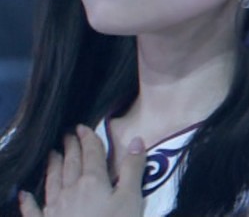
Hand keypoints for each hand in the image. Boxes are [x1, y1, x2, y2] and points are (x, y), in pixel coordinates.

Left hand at [17, 126, 144, 216]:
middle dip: (70, 148)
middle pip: (70, 164)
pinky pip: (32, 211)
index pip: (91, 154)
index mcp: (93, 181)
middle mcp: (70, 190)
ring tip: (51, 154)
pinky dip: (27, 201)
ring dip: (52, 166)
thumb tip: (137, 140)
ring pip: (52, 182)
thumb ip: (133, 169)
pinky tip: (23, 194)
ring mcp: (54, 209)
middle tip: (66, 135)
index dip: (88, 139)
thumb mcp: (131, 199)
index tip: (82, 127)